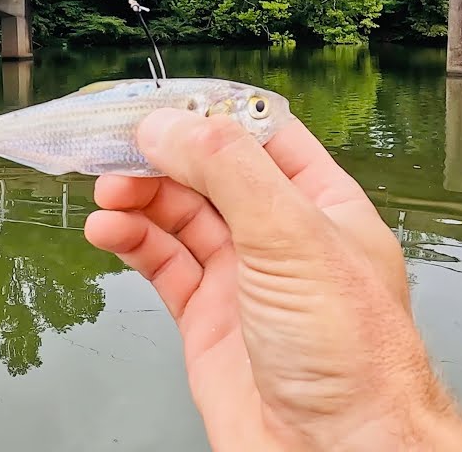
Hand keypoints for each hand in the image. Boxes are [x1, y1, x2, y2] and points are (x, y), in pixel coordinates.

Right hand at [87, 109, 461, 451]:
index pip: (259, 135)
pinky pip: (160, 263)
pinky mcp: (207, 319)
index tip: (157, 103)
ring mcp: (242, 279)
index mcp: (320, 203)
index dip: (207, 114)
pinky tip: (108, 230)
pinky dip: (129, 240)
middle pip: (208, 173)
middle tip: (116, 150)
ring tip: (108, 194)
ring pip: (178, 217)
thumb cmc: (354, 358)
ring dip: (138, 198)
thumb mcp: (293, 237)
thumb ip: (229, 170)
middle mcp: (280, 237)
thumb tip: (171, 124)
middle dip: (161, 157)